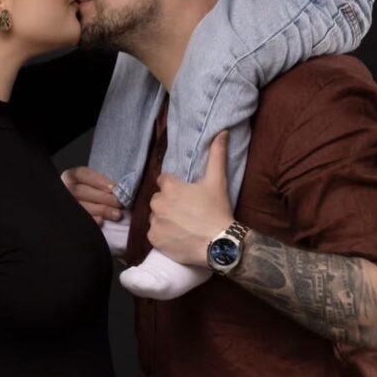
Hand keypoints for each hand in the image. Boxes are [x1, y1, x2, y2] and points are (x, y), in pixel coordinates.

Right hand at [61, 166, 123, 225]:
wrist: (80, 204)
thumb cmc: (92, 191)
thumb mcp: (93, 182)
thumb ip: (102, 183)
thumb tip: (117, 190)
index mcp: (71, 176)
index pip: (84, 174)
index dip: (99, 181)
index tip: (114, 188)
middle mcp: (65, 188)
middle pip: (83, 191)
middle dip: (104, 198)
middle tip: (119, 203)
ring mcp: (66, 204)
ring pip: (82, 206)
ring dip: (101, 210)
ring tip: (117, 214)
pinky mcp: (69, 217)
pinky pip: (80, 219)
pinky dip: (92, 220)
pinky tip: (102, 221)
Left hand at [146, 130, 232, 266]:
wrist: (219, 244)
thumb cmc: (217, 210)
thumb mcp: (217, 181)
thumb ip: (217, 154)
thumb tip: (222, 132)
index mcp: (170, 187)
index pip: (164, 181)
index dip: (175, 186)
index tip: (186, 194)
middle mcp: (158, 203)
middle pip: (159, 199)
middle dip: (169, 202)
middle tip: (186, 210)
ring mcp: (155, 223)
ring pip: (156, 216)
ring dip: (165, 218)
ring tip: (182, 224)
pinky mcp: (155, 240)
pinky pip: (154, 234)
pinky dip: (163, 234)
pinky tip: (177, 236)